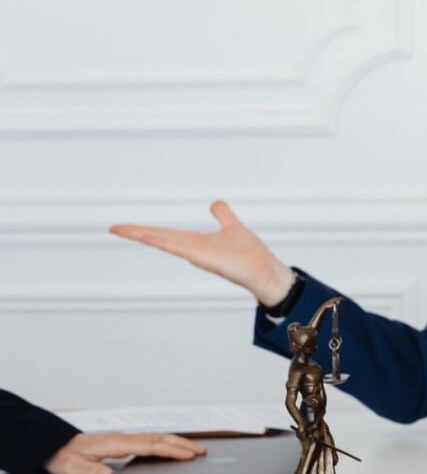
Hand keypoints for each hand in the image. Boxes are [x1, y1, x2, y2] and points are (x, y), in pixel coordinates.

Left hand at [44, 433, 207, 473]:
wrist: (54, 445)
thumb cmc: (65, 455)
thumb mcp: (73, 466)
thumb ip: (91, 471)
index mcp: (116, 443)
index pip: (149, 446)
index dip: (170, 450)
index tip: (187, 455)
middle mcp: (123, 438)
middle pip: (159, 438)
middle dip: (182, 444)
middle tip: (201, 451)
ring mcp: (125, 438)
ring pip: (157, 438)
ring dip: (177, 442)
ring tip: (195, 449)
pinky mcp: (124, 442)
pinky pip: (150, 441)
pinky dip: (166, 443)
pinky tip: (172, 448)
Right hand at [110, 200, 295, 305]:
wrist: (266, 271)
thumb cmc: (251, 254)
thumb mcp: (233, 226)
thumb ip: (222, 215)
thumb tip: (215, 203)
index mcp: (197, 242)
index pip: (165, 233)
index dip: (144, 229)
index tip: (121, 226)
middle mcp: (194, 249)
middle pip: (161, 237)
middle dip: (137, 232)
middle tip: (113, 228)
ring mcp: (199, 255)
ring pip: (167, 242)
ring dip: (146, 236)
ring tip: (123, 230)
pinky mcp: (207, 260)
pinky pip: (184, 249)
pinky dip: (167, 243)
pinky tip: (151, 238)